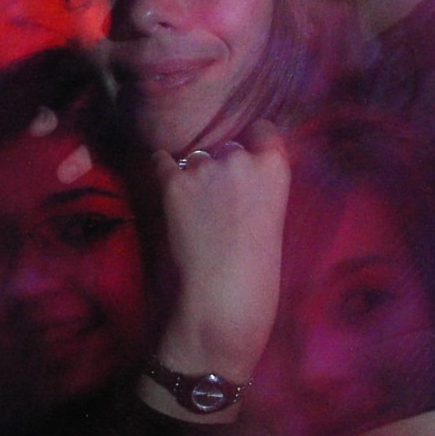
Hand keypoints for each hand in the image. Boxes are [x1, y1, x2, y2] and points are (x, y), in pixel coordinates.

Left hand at [156, 122, 290, 382]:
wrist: (220, 305)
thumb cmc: (256, 277)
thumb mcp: (274, 222)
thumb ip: (260, 190)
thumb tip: (239, 177)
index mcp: (275, 168)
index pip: (262, 129)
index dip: (251, 147)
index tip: (246, 169)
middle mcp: (239, 158)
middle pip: (225, 146)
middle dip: (219, 166)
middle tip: (215, 204)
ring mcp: (202, 168)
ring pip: (193, 156)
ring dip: (191, 175)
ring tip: (192, 212)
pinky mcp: (170, 183)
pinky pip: (159, 162)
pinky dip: (161, 175)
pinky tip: (167, 199)